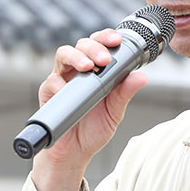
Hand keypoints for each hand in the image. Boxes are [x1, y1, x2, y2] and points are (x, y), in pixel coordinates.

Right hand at [30, 28, 149, 190]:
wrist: (74, 153)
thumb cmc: (93, 130)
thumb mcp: (115, 112)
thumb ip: (125, 93)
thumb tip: (141, 76)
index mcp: (96, 70)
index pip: (100, 45)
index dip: (107, 37)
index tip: (117, 40)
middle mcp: (78, 70)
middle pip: (82, 44)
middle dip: (94, 47)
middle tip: (105, 59)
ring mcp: (62, 79)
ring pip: (64, 54)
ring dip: (77, 57)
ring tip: (88, 67)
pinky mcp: (48, 93)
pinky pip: (51, 81)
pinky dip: (60, 83)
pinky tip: (68, 90)